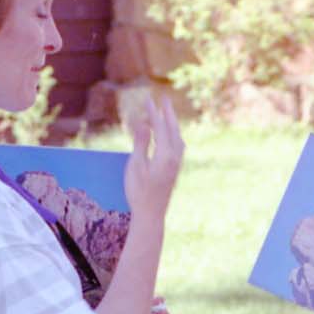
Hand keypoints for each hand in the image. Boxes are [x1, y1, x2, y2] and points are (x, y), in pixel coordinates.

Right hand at [123, 95, 183, 221]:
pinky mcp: (175, 170)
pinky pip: (178, 146)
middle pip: (173, 129)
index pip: (160, 127)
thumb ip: (141, 143)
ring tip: (167, 114)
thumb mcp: (136, 165)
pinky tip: (169, 137)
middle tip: (163, 99)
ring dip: (172, 124)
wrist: (151, 214)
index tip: (147, 99)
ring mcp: (176, 165)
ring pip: (178, 138)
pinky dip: (173, 135)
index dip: (153, 113)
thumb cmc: (139, 191)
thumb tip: (144, 122)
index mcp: (165, 155)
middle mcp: (175, 158)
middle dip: (168, 113)